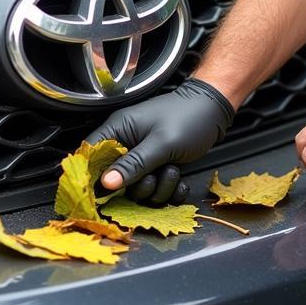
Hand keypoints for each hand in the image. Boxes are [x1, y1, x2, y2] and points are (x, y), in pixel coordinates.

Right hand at [85, 79, 234, 203]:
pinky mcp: (158, 168)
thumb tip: (106, 183)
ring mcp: (143, 158)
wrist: (215, 111)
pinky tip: (179, 182)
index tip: (103, 193)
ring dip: (158, 188)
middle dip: (139, 186)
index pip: (90, 155)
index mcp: (119, 130)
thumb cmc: (189, 117)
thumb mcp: (161, 143)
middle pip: (116, 181)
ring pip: (138, 189)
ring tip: (172, 170)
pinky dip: (169, 191)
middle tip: (155, 176)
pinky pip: (156, 190)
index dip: (92, 176)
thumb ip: (133, 164)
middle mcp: (127, 145)